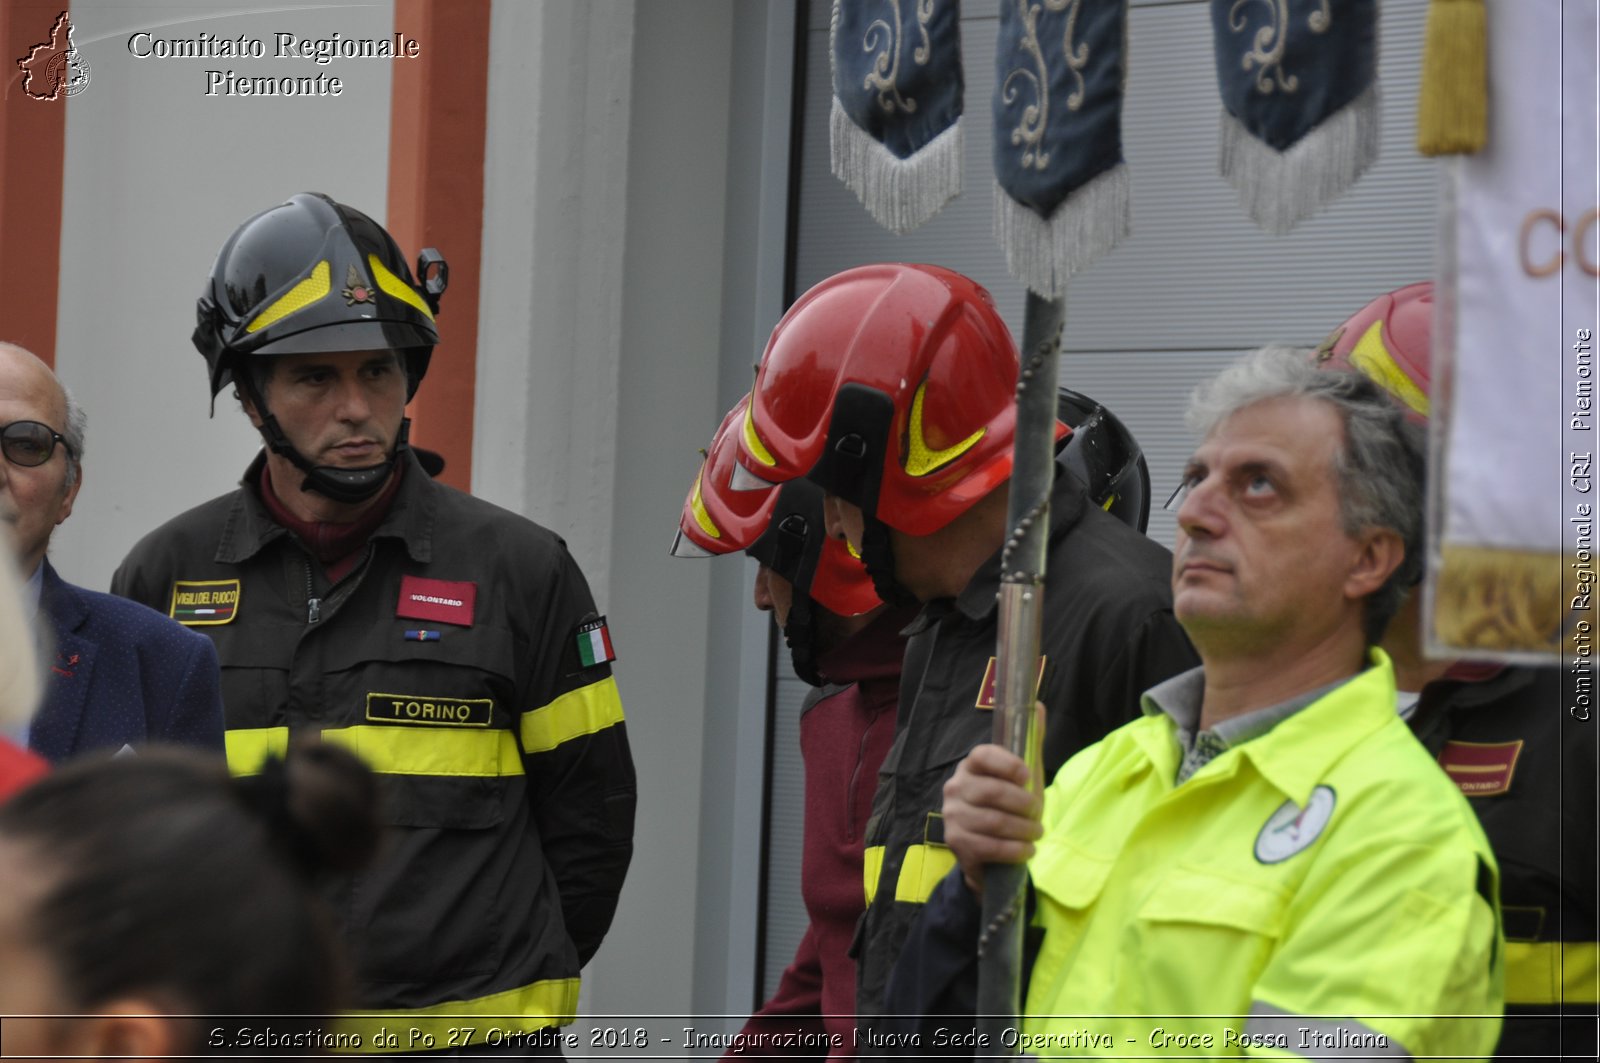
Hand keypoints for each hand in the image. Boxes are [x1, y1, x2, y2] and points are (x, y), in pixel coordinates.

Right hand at [942, 743, 1041, 895]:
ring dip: (1023, 830)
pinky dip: (1015, 850)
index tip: (1027, 776)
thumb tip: (1039, 705)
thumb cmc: (1008, 806)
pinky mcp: (956, 842)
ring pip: (994, 821)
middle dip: (1023, 805)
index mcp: (971, 766)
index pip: (982, 755)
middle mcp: (956, 787)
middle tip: (1038, 814)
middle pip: (992, 792)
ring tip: (1036, 833)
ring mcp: (952, 815)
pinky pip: (990, 846)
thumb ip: (1029, 742)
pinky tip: (1027, 849)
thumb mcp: (1022, 776)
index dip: (1006, 764)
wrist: (988, 851)